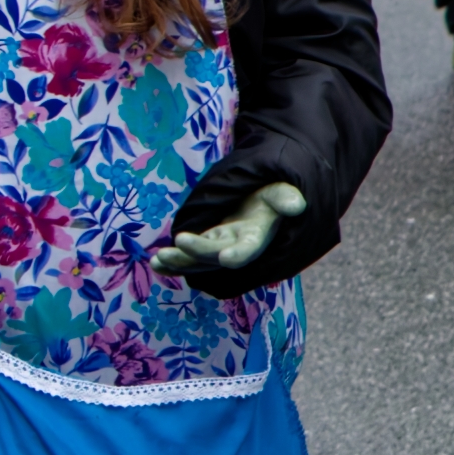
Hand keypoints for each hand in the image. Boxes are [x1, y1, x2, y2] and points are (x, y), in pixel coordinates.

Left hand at [152, 174, 304, 286]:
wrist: (263, 201)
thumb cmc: (272, 194)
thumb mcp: (282, 191)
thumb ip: (285, 198)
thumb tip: (298, 206)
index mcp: (258, 235)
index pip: (248, 248)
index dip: (238, 253)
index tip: (226, 258)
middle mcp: (237, 246)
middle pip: (216, 254)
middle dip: (198, 252)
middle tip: (179, 241)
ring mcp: (219, 246)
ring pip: (198, 260)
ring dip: (179, 261)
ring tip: (158, 259)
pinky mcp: (205, 243)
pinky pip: (188, 256)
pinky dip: (173, 261)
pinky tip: (156, 263)